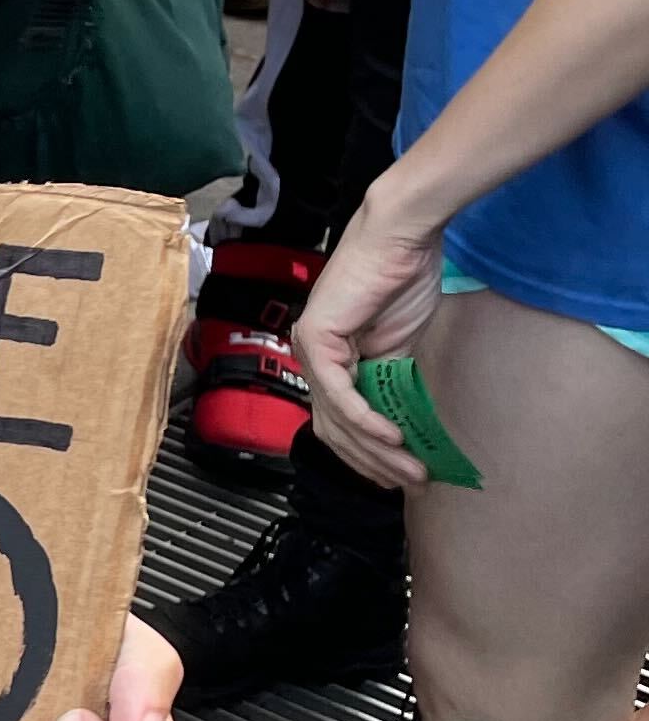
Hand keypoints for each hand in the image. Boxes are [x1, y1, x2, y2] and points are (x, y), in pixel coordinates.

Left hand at [290, 177, 446, 482]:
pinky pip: (339, 394)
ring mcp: (310, 349)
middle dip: (375, 463)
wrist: (401, 239)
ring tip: (410, 469)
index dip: (367, 455)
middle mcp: (312, 357)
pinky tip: (391, 438)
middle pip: (335, 430)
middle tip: (411, 481)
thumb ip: (392, 384)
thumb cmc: (401, 280)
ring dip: (376, 451)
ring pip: (337, 419)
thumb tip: (402, 424)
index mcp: (329, 360)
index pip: (339, 423)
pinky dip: (365, 421)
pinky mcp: (317, 340)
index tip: (400, 474)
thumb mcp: (400, 347)